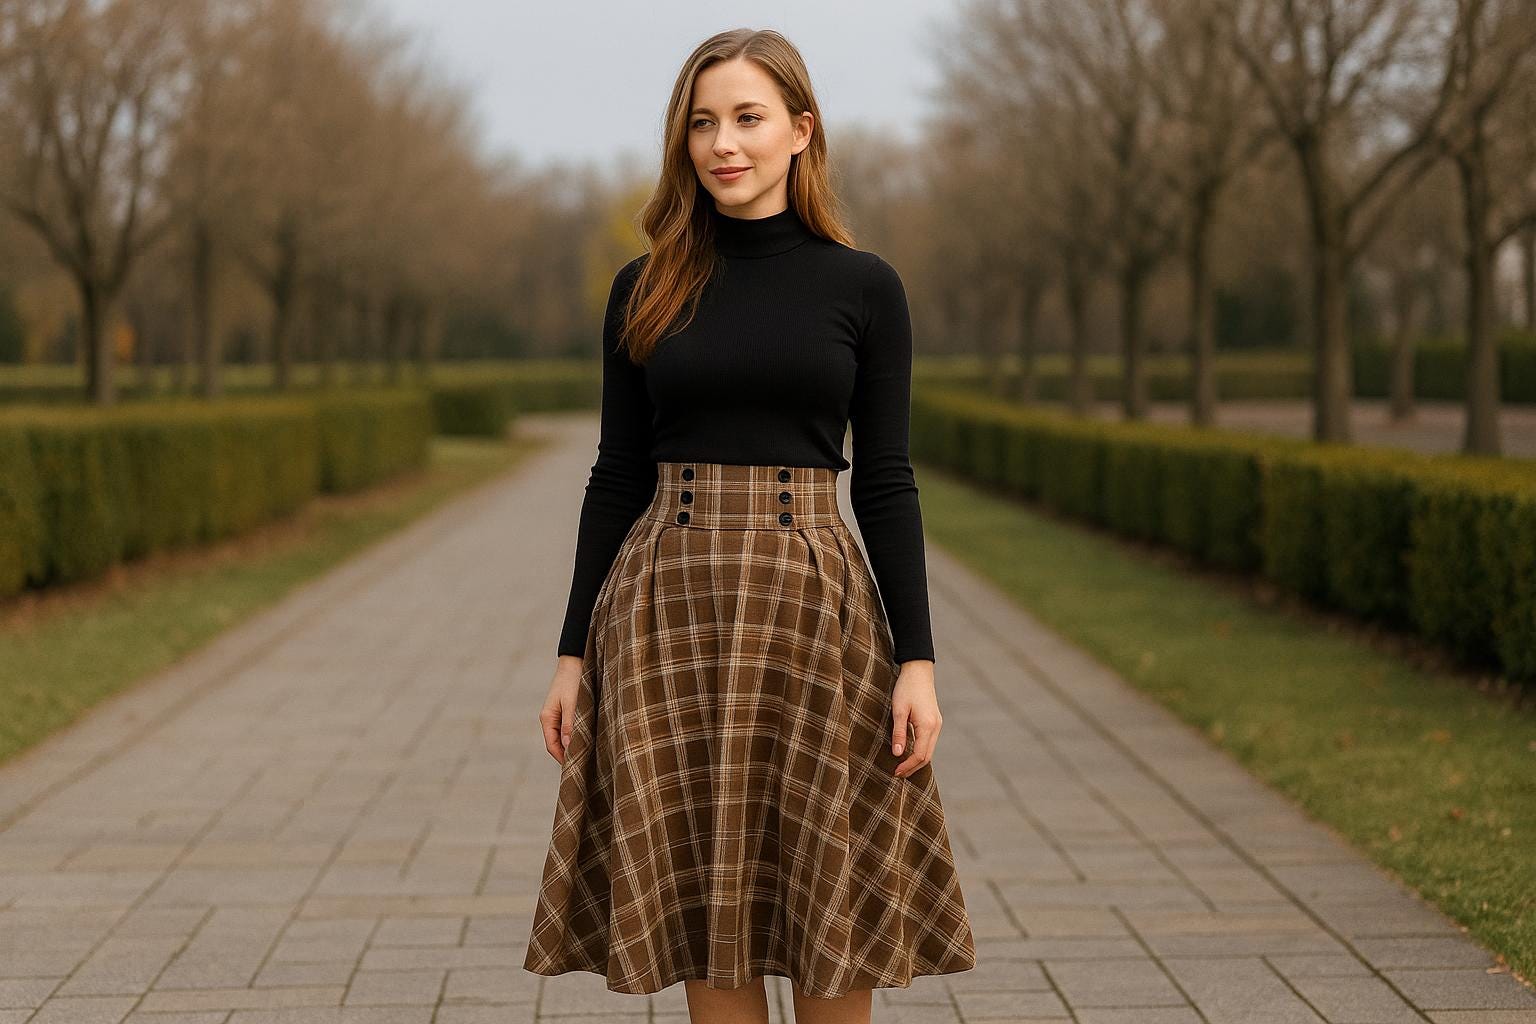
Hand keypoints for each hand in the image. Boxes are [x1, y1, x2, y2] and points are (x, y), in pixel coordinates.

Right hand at [540, 655, 584, 763]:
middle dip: (569, 755)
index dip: (563, 759)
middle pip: (558, 744)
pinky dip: (578, 736)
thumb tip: (567, 747)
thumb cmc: (574, 680)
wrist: (577, 660)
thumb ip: (570, 724)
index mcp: (548, 718)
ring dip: (575, 745)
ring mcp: (559, 715)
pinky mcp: (568, 710)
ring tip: (590, 756)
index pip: (552, 746)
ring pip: (565, 737)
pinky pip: (571, 728)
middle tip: (585, 767)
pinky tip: (590, 740)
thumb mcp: (573, 702)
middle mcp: (551, 718)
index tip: (576, 769)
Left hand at [889, 659, 940, 778]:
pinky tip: (908, 751)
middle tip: (897, 774)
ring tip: (901, 766)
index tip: (895, 772)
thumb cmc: (906, 688)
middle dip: (913, 767)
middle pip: (927, 756)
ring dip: (916, 760)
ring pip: (929, 750)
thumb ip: (899, 733)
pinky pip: (929, 741)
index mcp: (927, 726)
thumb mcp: (898, 710)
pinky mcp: (934, 720)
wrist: (918, 670)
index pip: (920, 755)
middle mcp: (936, 727)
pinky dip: (920, 750)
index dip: (908, 766)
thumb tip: (898, 754)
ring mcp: (937, 724)